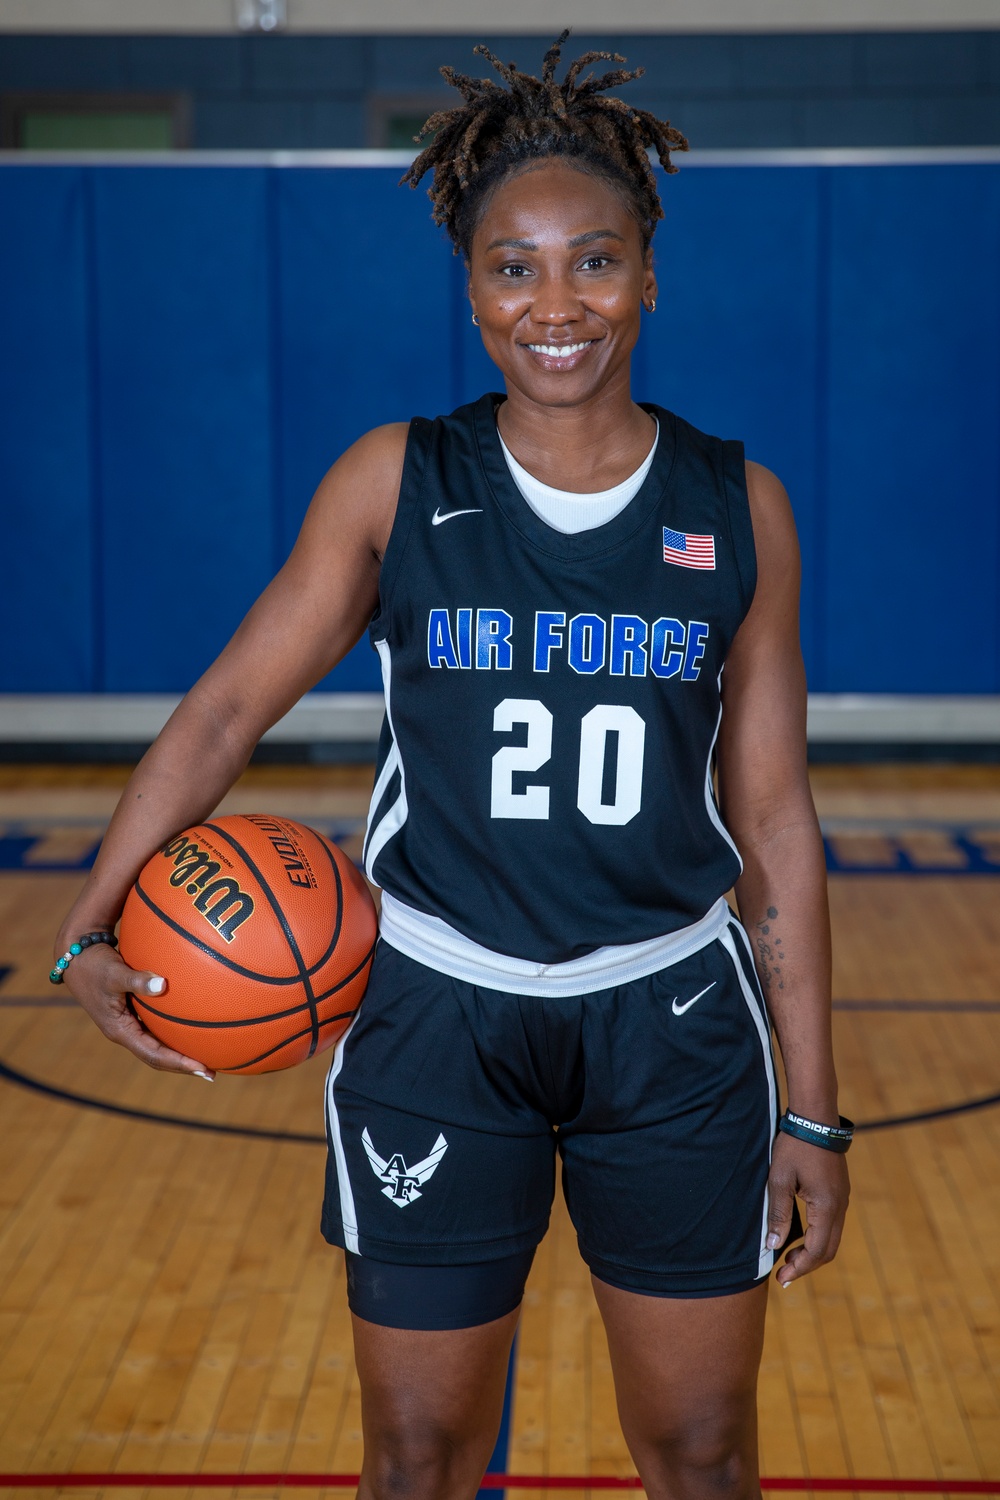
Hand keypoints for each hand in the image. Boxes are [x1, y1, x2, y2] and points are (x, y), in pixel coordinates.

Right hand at [61, 942, 215, 1079]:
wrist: (77, 956)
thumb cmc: (95, 964)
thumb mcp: (114, 972)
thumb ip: (136, 980)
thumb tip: (161, 984)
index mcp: (120, 1030)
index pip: (153, 1055)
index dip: (177, 1063)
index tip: (201, 1068)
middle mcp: (125, 1032)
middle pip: (158, 1057)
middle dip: (183, 1066)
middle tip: (211, 1072)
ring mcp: (128, 1023)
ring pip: (157, 1044)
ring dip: (180, 1052)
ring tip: (208, 1055)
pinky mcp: (131, 1012)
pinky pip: (157, 1027)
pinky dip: (174, 1030)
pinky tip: (194, 1025)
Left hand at [764, 1129, 848, 1286]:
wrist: (815, 1118)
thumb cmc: (794, 1147)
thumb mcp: (779, 1179)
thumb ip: (778, 1214)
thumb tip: (773, 1245)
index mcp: (826, 1207)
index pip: (816, 1251)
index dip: (799, 1268)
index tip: (781, 1278)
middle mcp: (839, 1207)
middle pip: (827, 1250)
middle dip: (806, 1265)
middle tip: (784, 1274)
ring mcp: (842, 1200)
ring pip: (832, 1238)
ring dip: (812, 1252)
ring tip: (789, 1257)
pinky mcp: (839, 1192)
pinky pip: (832, 1224)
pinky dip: (818, 1237)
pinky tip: (800, 1235)